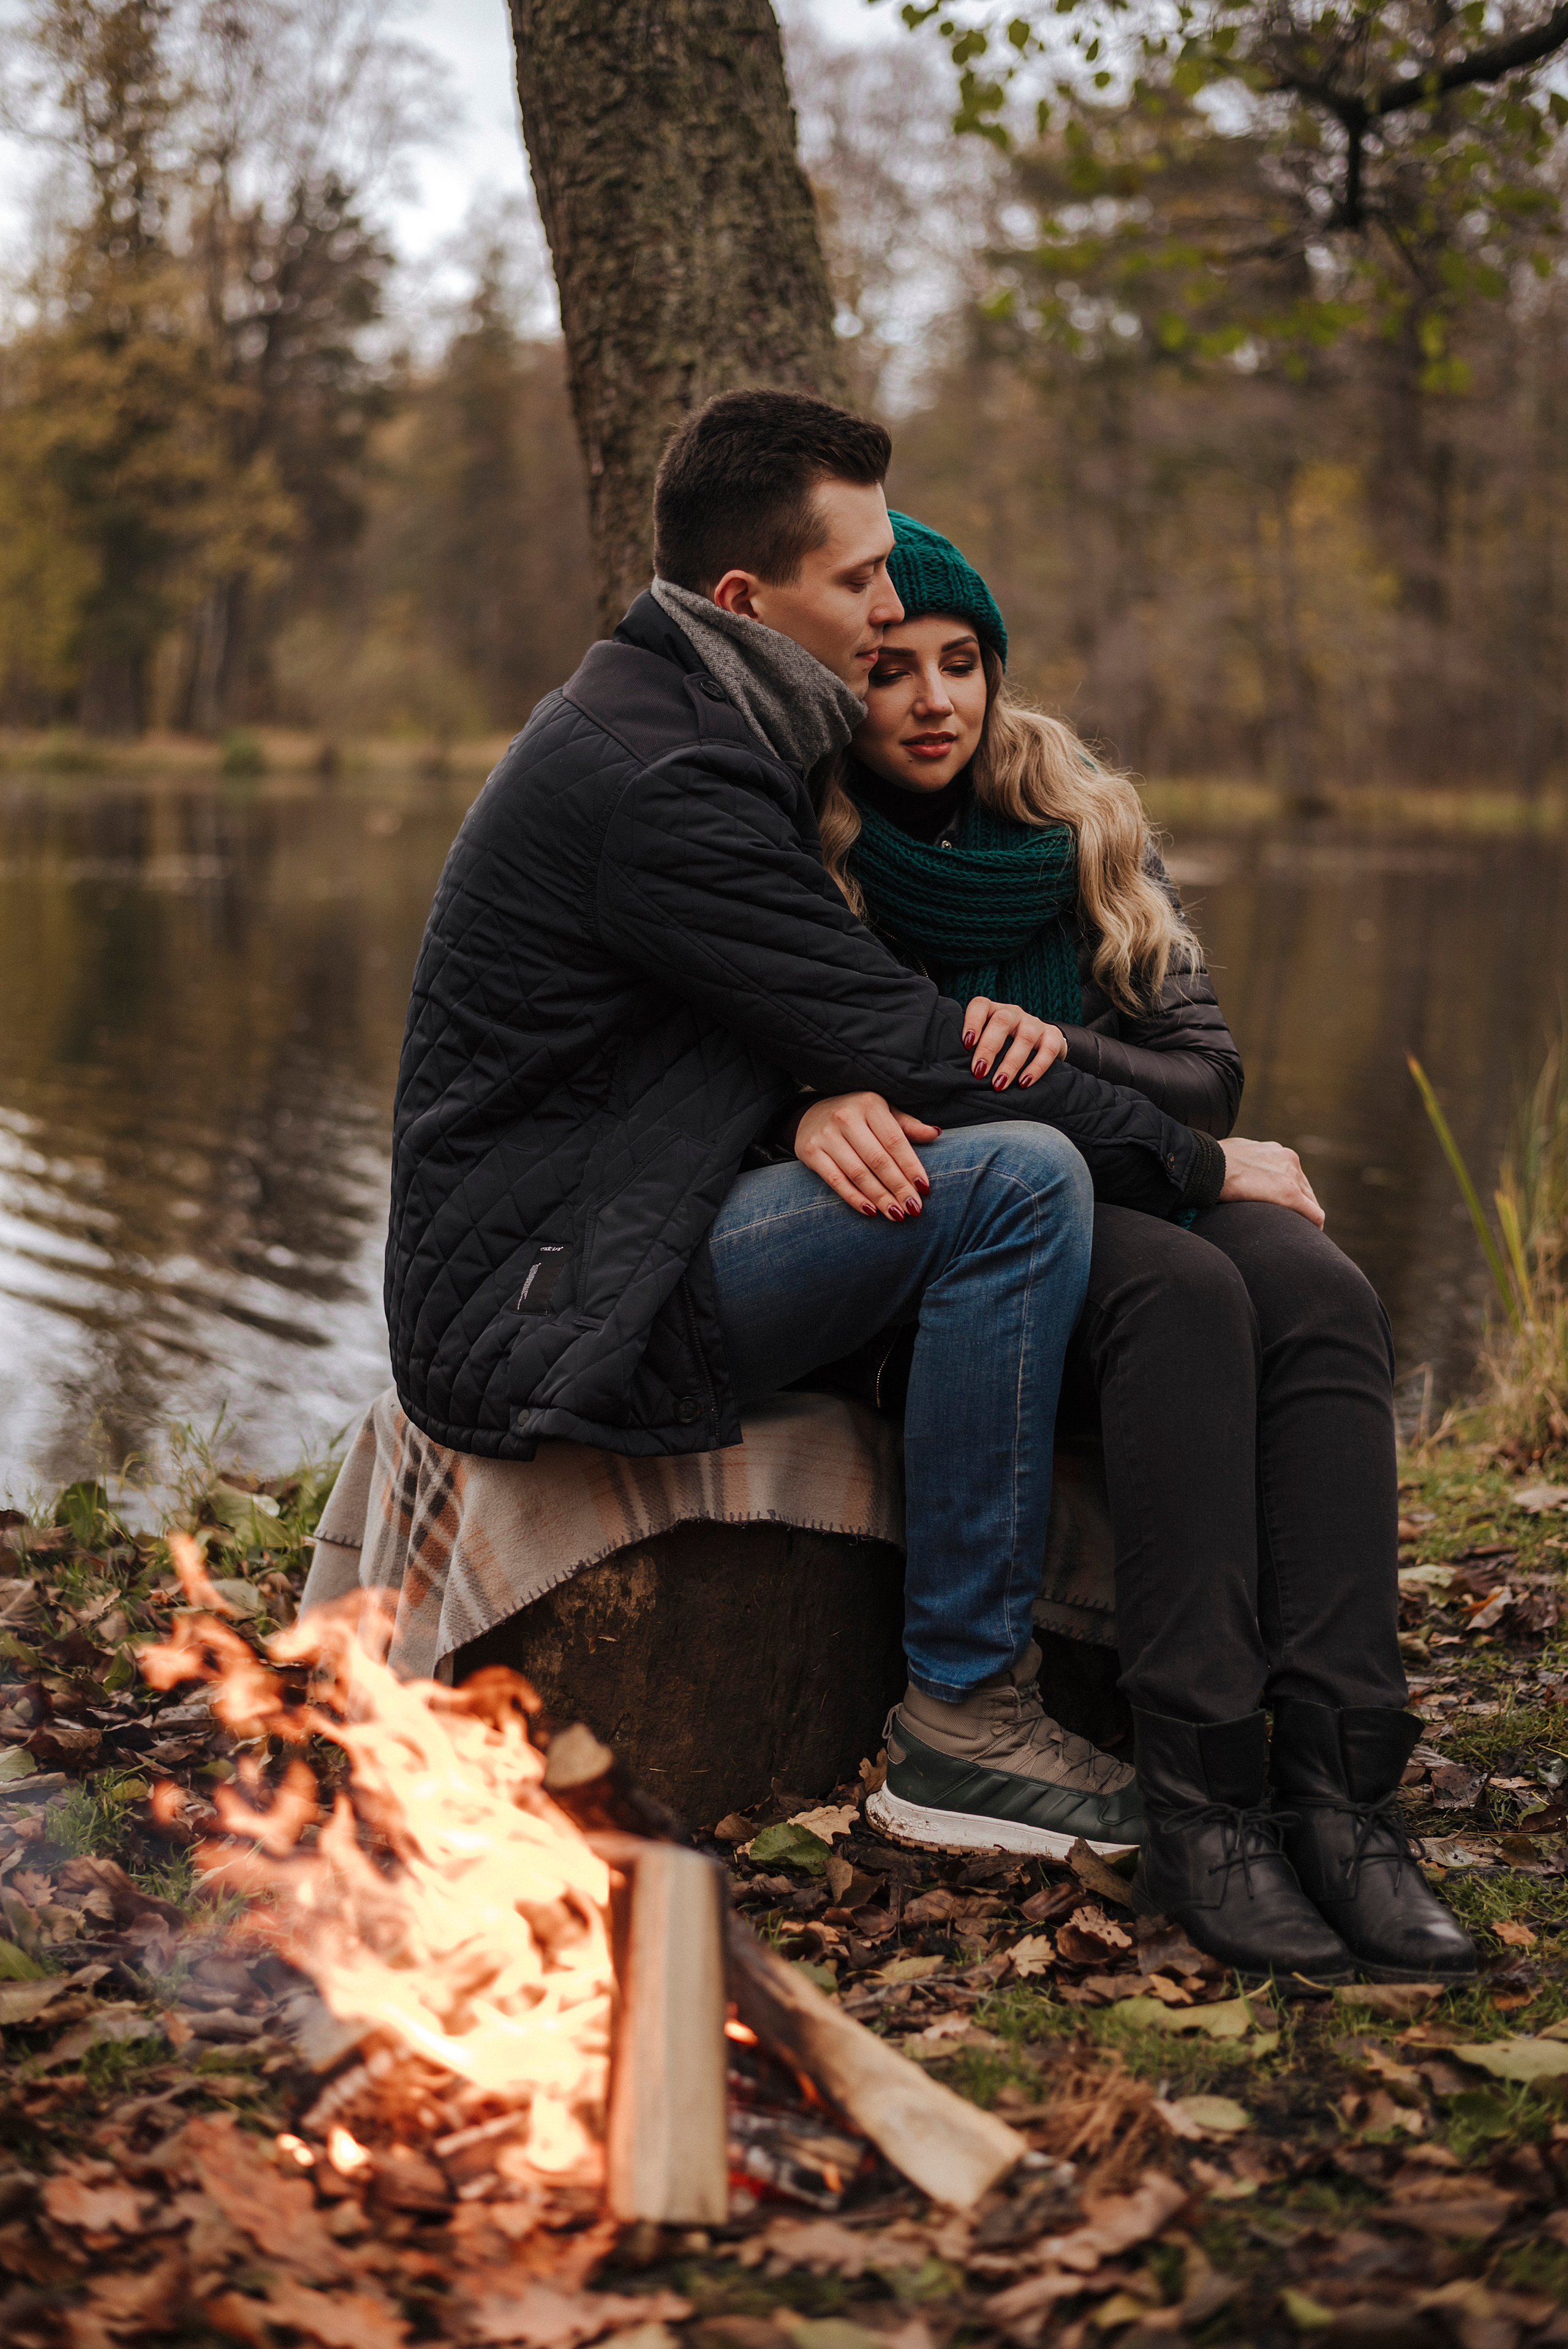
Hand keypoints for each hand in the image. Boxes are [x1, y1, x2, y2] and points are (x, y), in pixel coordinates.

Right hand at [793, 1092, 941, 1220]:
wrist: (809, 1115)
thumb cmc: (856, 1116)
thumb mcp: (882, 1112)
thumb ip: (906, 1125)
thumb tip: (935, 1133)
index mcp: (869, 1104)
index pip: (895, 1141)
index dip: (911, 1167)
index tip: (925, 1188)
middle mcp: (846, 1117)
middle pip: (878, 1160)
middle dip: (899, 1187)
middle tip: (914, 1208)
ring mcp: (826, 1135)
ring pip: (859, 1173)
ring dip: (880, 1197)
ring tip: (896, 1214)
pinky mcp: (811, 1152)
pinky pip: (836, 1181)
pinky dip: (855, 1198)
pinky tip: (871, 1211)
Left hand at [963, 997, 1068, 1091]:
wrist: (1041, 1042)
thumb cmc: (1004, 1045)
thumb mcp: (988, 1040)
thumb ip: (974, 1048)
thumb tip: (954, 1070)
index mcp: (993, 1010)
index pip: (980, 1005)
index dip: (972, 1022)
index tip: (966, 1044)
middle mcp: (1013, 1013)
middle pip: (1001, 1022)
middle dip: (988, 1049)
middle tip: (979, 1072)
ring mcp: (1034, 1023)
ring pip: (1023, 1039)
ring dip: (1010, 1063)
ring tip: (999, 1083)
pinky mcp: (1052, 1036)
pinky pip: (1047, 1051)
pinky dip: (1036, 1068)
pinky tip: (1024, 1083)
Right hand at [1218, 1138, 1324, 1226]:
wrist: (1205, 1165)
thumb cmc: (1210, 1162)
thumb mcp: (1232, 1154)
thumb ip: (1242, 1162)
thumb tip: (1233, 1170)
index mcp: (1274, 1150)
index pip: (1291, 1176)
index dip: (1290, 1195)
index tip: (1280, 1209)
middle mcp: (1288, 1159)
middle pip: (1304, 1189)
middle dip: (1300, 1207)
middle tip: (1291, 1225)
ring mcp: (1291, 1174)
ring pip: (1310, 1202)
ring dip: (1304, 1216)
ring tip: (1295, 1233)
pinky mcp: (1289, 1193)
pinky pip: (1314, 1214)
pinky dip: (1312, 1225)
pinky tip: (1306, 1236)